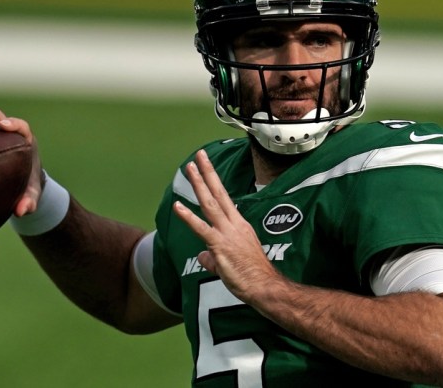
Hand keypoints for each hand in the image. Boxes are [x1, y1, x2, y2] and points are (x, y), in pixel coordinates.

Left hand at [172, 149, 279, 302]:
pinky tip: (177, 206)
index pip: (224, 198)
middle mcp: (234, 224)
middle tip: (199, 155)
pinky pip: (201, 229)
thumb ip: (214, 256)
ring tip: (189, 168)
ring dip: (198, 184)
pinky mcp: (220, 245)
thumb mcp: (231, 262)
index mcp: (239, 225)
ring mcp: (227, 233)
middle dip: (208, 172)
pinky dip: (188, 217)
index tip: (207, 167)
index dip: (214, 182)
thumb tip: (202, 256)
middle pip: (218, 193)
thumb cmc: (252, 276)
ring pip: (210, 204)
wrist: (264, 286)